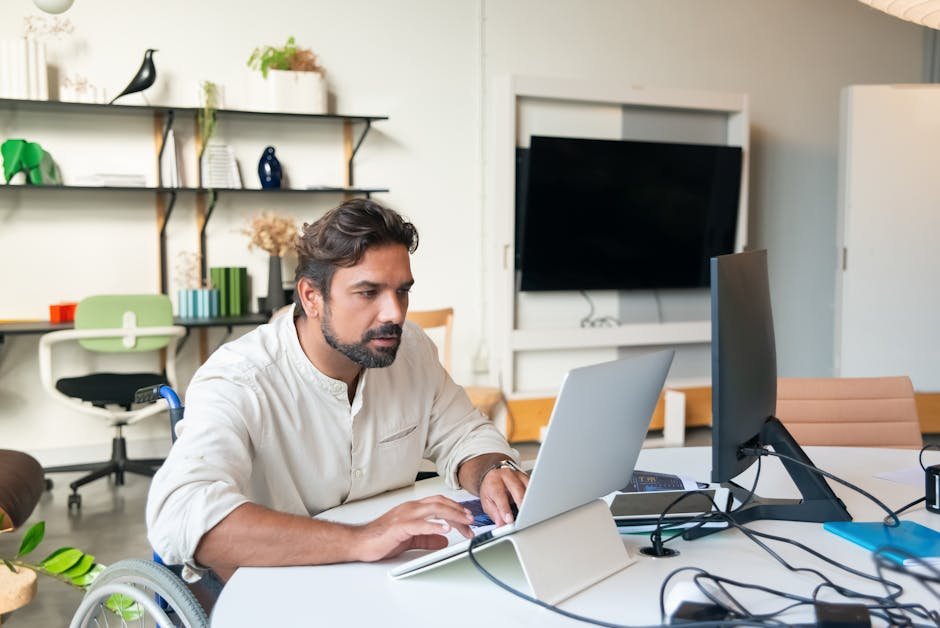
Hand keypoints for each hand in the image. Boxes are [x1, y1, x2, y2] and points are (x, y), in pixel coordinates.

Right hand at [353, 495, 473, 561]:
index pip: (439, 503)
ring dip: (452, 515)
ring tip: (464, 523)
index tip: (468, 518)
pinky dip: (435, 526)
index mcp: (413, 508)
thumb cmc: (381, 537)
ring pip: (434, 509)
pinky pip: (420, 524)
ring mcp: (405, 516)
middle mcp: (411, 508)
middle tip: (471, 521)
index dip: (456, 509)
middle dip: (459, 511)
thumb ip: (427, 538)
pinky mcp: (400, 527)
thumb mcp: (410, 538)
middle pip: (440, 503)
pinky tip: (445, 529)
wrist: (360, 542)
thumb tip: (443, 540)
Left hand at [479, 466, 528, 526]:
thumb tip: (501, 525)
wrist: (493, 476)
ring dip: (530, 502)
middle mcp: (506, 475)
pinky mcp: (527, 478)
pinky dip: (534, 498)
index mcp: (494, 481)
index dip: (505, 508)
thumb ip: (494, 514)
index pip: (499, 495)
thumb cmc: (490, 490)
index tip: (509, 520)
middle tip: (523, 519)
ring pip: (528, 487)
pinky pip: (533, 487)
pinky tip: (535, 506)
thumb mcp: (487, 502)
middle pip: (516, 489)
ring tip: (530, 514)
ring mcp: (518, 475)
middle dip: (521, 504)